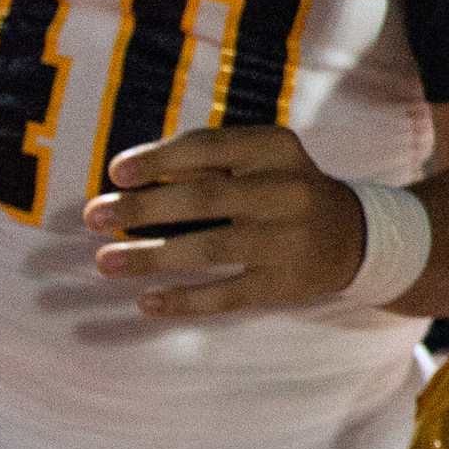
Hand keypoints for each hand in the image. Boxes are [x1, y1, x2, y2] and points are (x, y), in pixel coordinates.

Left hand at [84, 126, 365, 314]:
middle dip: (143, 208)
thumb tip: (132, 176)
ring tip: (105, 262)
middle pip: (205, 198)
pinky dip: (186, 300)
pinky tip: (147, 301)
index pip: (211, 147)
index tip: (116, 173)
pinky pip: (229, 294)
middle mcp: (288, 191)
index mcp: (277, 149)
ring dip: (152, 256)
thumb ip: (205, 160)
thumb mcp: (259, 160)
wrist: (354, 236)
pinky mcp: (287, 283)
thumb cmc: (283, 189)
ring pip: (211, 249)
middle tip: (93, 216)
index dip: (160, 158)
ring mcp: (289, 240)